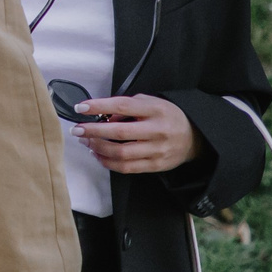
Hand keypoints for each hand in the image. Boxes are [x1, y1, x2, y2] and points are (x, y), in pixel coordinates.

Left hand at [72, 93, 202, 174]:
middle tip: (77, 129)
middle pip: (118, 133)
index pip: (122, 106)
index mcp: (155, 110)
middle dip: (93, 131)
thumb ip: (128, 107)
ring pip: (120, 153)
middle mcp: (156, 131)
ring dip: (98, 148)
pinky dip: (107, 162)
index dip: (98, 106)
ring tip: (86, 142)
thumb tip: (104, 117)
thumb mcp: (150, 103)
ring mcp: (156, 150)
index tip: (81, 107)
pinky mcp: (155, 166)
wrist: (193, 137)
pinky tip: (98, 155)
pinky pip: (126, 167)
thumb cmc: (166, 116)